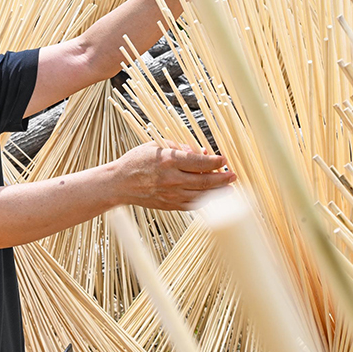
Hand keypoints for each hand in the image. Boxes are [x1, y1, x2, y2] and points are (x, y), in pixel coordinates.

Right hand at [111, 141, 235, 210]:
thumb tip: (200, 152)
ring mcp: (171, 194)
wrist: (119, 184)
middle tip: (233, 176)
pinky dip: (204, 202)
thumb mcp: (156, 146)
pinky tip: (212, 198)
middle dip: (223, 179)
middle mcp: (172, 178)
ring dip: (218, 193)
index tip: (224, 160)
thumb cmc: (136, 161)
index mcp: (169, 160)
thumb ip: (179, 148)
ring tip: (229, 189)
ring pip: (201, 195)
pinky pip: (192, 205)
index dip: (216, 161)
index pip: (200, 162)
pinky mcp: (169, 205)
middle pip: (205, 181)